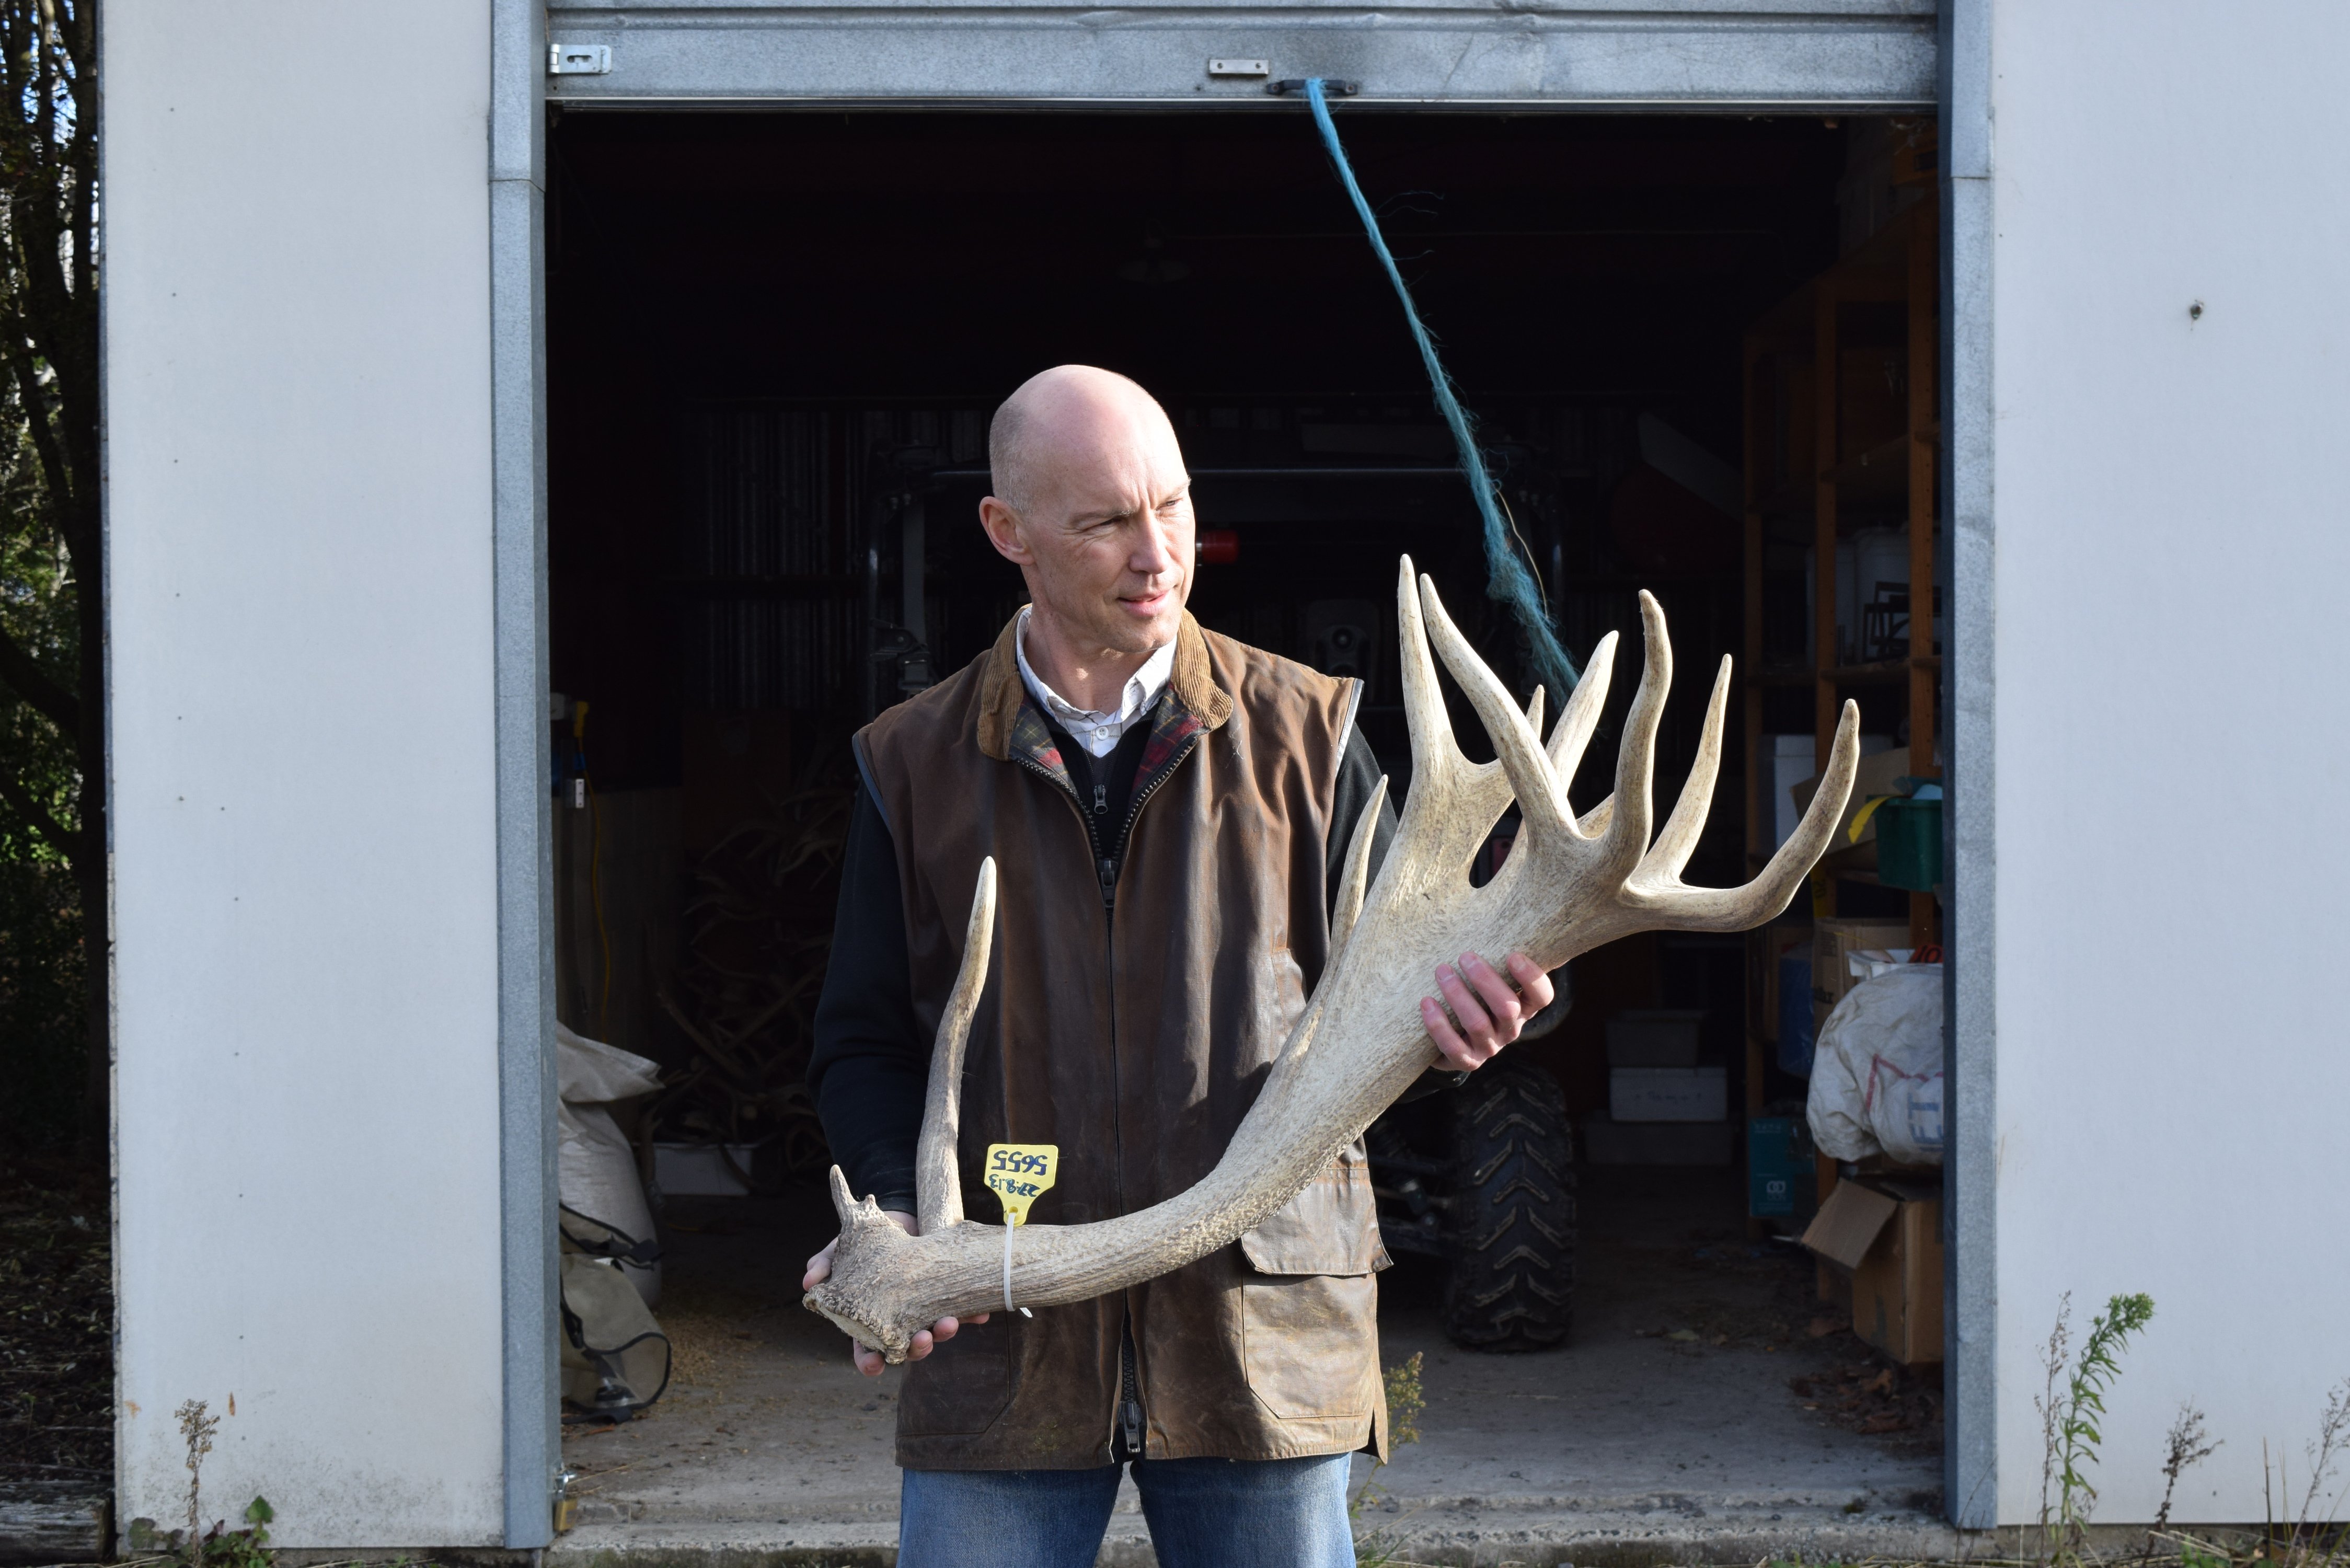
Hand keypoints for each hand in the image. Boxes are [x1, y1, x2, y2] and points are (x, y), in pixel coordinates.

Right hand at [803, 1209, 987, 1376]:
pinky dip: (973, 1314)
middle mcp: (901, 1319)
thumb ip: (825, 1263)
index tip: (875, 1364)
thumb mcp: (842, 1248)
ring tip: (950, 1322)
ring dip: (945, 1332)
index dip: (871, 1361)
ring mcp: (925, 1307)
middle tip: (922, 1339)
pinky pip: (964, 1309)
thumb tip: (808, 1283)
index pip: (869, 1349)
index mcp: (872, 1318)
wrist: (901, 1212)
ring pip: (936, 1331)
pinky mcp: (946, 1292)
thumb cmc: (867, 1240)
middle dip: (918, 1348)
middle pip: (908, 1347)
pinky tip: (981, 1314)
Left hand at [1421, 951, 1553, 1070]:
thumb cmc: (1475, 995)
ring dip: (1458, 995)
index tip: (1512, 955)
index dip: (1531, 978)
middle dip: (1485, 980)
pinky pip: (1453, 1046)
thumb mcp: (1492, 979)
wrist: (1452, 1038)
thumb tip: (1515, 915)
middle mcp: (1511, 1029)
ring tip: (1441, 972)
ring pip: (1478, 1024)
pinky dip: (1438, 1024)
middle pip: (1507, 1008)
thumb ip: (1501, 957)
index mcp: (1524, 1007)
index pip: (1542, 996)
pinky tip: (1426, 1003)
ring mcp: (1489, 1048)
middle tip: (1465, 956)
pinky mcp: (1466, 1061)